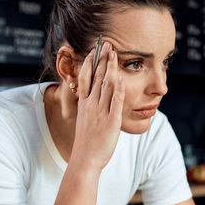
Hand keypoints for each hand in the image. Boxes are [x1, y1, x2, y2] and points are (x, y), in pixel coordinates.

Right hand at [70, 41, 124, 171]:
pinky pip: (115, 101)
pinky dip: (118, 88)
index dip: (89, 62)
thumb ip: (89, 109)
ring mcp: (100, 112)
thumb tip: (93, 100)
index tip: (93, 50)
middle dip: (101, 59)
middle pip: (95, 77)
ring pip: (105, 85)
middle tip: (106, 44)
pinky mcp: (111, 121)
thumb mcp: (85, 121)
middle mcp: (91, 105)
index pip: (85, 78)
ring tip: (114, 53)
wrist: (85, 160)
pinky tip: (120, 77)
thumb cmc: (87, 143)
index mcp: (84, 105)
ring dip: (110, 67)